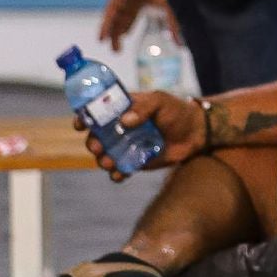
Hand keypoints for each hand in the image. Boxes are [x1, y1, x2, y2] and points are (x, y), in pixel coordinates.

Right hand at [75, 91, 203, 181]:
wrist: (196, 132)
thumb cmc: (177, 111)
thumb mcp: (161, 101)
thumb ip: (144, 107)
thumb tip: (125, 120)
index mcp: (123, 109)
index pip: (97, 112)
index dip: (85, 117)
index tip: (80, 124)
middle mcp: (120, 128)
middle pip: (96, 137)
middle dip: (93, 143)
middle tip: (98, 147)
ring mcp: (126, 146)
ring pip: (105, 156)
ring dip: (103, 160)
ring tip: (110, 162)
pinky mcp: (135, 161)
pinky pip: (120, 170)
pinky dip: (117, 174)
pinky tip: (120, 175)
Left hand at [98, 0, 174, 52]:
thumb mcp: (169, 6)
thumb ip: (173, 24)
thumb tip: (179, 43)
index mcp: (141, 1)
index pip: (132, 19)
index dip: (128, 29)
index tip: (126, 40)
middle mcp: (129, 1)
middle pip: (121, 21)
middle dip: (117, 35)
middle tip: (117, 50)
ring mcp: (122, 0)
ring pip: (114, 21)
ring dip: (111, 34)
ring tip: (110, 46)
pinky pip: (109, 16)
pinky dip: (105, 28)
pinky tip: (102, 38)